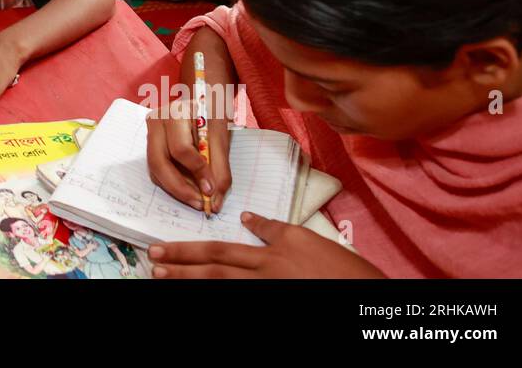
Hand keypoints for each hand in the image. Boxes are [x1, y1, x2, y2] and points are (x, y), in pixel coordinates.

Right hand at [145, 102, 231, 213]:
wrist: (202, 99)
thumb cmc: (212, 115)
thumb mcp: (221, 137)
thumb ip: (220, 169)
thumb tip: (215, 201)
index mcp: (175, 112)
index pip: (180, 148)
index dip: (196, 171)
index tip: (211, 190)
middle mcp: (156, 120)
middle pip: (159, 162)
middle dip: (180, 188)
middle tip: (200, 203)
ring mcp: (150, 132)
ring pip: (155, 168)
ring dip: (175, 189)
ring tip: (196, 200)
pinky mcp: (150, 144)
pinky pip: (156, 170)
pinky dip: (171, 183)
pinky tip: (188, 189)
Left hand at [148, 213, 385, 277]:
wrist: (369, 297)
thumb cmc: (344, 269)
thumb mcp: (309, 239)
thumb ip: (275, 229)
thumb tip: (249, 218)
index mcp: (272, 251)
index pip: (222, 249)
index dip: (190, 250)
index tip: (165, 249)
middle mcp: (266, 271)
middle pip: (214, 267)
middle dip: (180, 265)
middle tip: (152, 263)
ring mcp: (269, 292)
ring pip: (222, 286)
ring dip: (190, 283)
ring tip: (163, 280)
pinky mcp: (275, 303)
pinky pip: (237, 300)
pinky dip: (217, 297)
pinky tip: (200, 295)